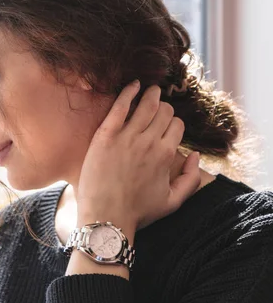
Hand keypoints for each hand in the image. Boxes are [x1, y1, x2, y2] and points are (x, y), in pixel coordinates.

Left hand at [76, 81, 200, 234]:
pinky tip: (133, 84)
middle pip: (163, 112)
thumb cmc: (137, 212)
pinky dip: (128, 92)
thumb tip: (197, 155)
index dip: (173, 123)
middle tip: (157, 105)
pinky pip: (119, 106)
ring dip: (151, 93)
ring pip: (145, 105)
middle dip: (163, 107)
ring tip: (150, 88)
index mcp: (166, 155)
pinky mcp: (105, 135)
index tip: (166, 124)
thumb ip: (191, 179)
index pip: (177, 125)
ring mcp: (126, 137)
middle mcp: (149, 143)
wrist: (105, 217)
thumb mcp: (172, 202)